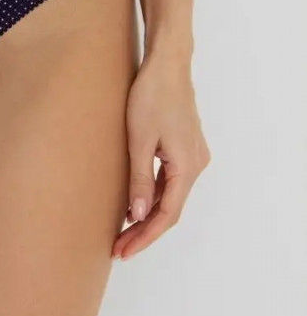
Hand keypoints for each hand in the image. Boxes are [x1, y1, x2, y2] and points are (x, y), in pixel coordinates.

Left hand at [113, 53, 209, 259]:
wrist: (167, 64)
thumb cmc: (151, 96)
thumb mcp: (139, 140)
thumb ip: (140, 179)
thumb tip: (137, 214)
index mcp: (187, 166)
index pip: (167, 214)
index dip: (145, 236)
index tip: (124, 251)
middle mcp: (196, 164)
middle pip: (170, 210)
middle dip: (144, 232)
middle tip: (119, 249)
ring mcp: (193, 156)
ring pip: (171, 197)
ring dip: (148, 216)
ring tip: (123, 234)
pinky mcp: (185, 148)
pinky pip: (171, 182)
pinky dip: (153, 197)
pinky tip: (135, 206)